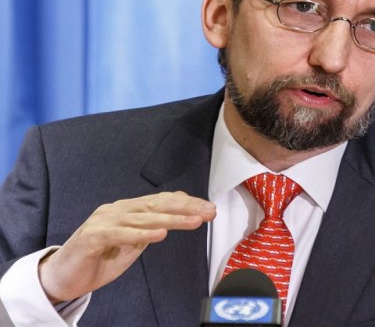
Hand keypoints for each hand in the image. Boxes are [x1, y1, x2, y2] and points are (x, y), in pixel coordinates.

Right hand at [38, 191, 215, 302]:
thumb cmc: (99, 259)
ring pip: (143, 218)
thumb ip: (150, 228)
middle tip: (209, 211)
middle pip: (156, 205)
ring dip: (171, 219)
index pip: (162, 201)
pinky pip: (120, 234)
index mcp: (127, 210)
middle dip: (186, 208)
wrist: (62, 277)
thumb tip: (176, 213)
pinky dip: (141, 234)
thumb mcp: (132, 243)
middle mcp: (116, 210)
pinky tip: (160, 234)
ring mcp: (103, 221)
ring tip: (194, 221)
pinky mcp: (92, 237)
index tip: (209, 208)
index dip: (187, 203)